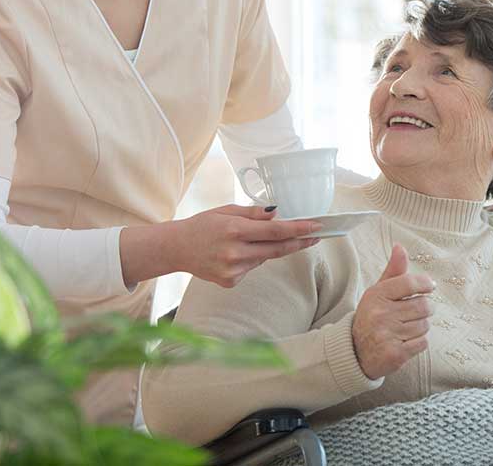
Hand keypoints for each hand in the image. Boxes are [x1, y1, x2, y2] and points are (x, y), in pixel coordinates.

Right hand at [168, 204, 323, 287]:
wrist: (176, 249)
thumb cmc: (202, 225)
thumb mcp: (226, 211)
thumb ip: (253, 213)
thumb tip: (278, 213)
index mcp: (234, 230)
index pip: (275, 231)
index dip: (299, 229)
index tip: (316, 226)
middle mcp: (234, 252)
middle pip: (278, 249)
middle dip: (299, 242)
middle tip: (315, 235)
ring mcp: (232, 270)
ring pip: (265, 258)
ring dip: (270, 248)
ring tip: (252, 239)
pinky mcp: (231, 282)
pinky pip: (253, 268)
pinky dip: (253, 258)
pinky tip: (236, 252)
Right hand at [352, 244, 434, 379]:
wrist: (355, 352)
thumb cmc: (371, 316)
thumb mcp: (378, 292)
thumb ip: (393, 271)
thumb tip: (400, 247)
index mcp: (377, 295)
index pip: (410, 283)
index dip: (425, 283)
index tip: (429, 286)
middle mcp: (381, 314)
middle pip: (423, 305)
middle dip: (425, 308)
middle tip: (416, 311)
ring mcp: (387, 335)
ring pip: (425, 325)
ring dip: (421, 326)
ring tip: (407, 328)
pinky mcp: (395, 354)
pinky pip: (423, 342)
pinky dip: (419, 342)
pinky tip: (406, 341)